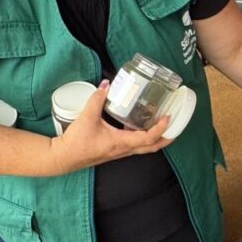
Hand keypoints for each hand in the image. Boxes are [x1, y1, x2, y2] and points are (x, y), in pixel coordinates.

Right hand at [49, 81, 171, 173]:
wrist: (64, 157)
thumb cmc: (76, 142)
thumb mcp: (87, 117)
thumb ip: (97, 99)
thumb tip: (106, 85)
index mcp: (121, 142)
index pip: (148, 138)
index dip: (160, 128)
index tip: (168, 117)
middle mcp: (124, 149)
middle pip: (153, 147)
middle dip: (167, 138)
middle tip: (176, 126)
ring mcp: (121, 152)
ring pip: (145, 147)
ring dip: (156, 138)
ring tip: (163, 124)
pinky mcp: (116, 150)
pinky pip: (135, 145)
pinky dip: (143, 137)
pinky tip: (140, 124)